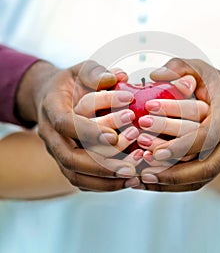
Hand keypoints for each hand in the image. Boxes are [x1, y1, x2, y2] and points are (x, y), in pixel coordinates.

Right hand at [16, 60, 140, 190]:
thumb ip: (96, 72)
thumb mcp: (80, 69)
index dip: (87, 131)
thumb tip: (118, 77)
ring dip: (106, 180)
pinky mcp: (67, 162)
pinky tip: (129, 181)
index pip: (64, 123)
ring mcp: (57, 151)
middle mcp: (51, 135)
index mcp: (52, 108)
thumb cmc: (72, 82)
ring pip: (75, 175)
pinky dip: (104, 185)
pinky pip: (81, 181)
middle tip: (132, 162)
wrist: (51, 97)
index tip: (113, 136)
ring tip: (135, 176)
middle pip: (69, 158)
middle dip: (102, 164)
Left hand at [138, 58, 219, 190]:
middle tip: (143, 172)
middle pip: (207, 167)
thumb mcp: (202, 68)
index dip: (181, 146)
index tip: (155, 152)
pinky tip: (154, 181)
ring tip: (143, 181)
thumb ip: (179, 67)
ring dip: (173, 183)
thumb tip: (155, 75)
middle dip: (174, 174)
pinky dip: (178, 183)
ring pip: (203, 177)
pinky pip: (201, 178)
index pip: (206, 137)